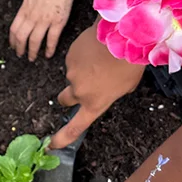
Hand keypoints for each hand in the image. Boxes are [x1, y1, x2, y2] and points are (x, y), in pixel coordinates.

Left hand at [5, 0, 77, 60]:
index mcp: (24, 7)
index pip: (14, 28)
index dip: (12, 39)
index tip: (13, 45)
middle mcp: (32, 16)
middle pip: (22, 37)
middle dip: (20, 49)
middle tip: (21, 55)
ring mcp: (45, 19)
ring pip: (35, 41)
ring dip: (32, 51)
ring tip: (32, 58)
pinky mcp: (59, 21)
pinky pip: (52, 38)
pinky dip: (49, 48)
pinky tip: (48, 54)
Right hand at [50, 23, 144, 148]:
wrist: (121, 36)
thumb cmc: (129, 63)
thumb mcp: (127, 86)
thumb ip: (110, 93)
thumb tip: (102, 89)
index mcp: (95, 103)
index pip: (75, 127)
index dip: (62, 137)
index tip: (52, 144)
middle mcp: (79, 92)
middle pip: (65, 100)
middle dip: (69, 96)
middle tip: (82, 85)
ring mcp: (71, 73)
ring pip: (73, 75)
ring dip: (83, 70)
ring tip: (101, 59)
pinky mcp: (68, 57)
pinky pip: (74, 60)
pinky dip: (82, 57)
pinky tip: (95, 50)